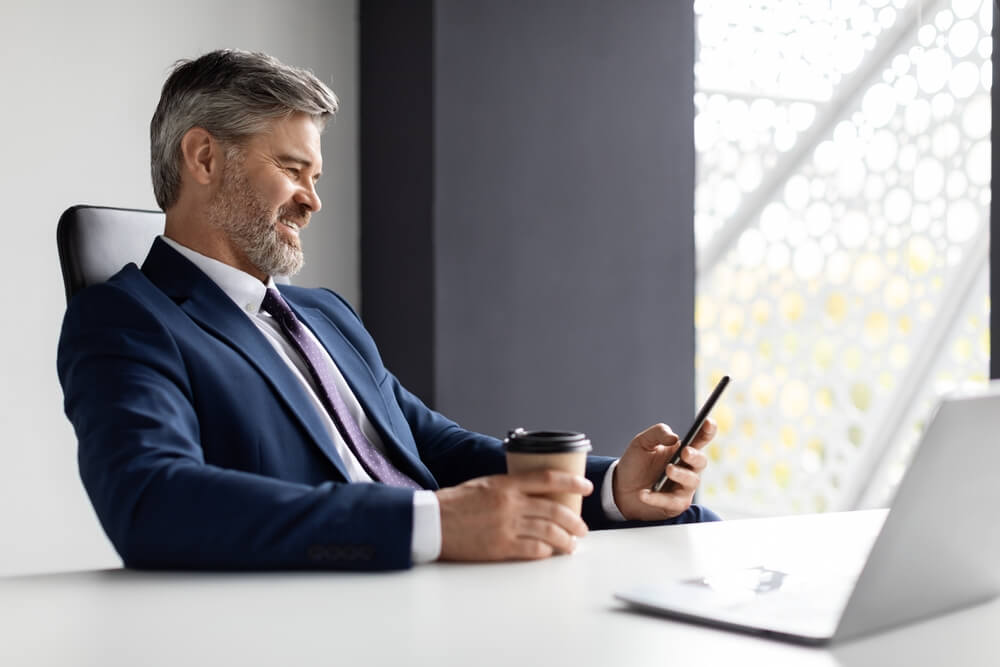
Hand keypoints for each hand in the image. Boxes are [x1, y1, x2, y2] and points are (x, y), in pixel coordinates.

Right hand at [435, 470, 592, 560]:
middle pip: (554, 509)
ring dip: (565, 540)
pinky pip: (533, 550)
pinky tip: (550, 553)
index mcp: (506, 484)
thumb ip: (510, 487)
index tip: (586, 486)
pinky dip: (546, 552)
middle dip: (573, 520)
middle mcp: (510, 503)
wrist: (432, 522)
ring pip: (548, 532)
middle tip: (582, 528)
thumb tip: (534, 493)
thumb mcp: (485, 484)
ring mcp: (506, 526)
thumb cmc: (455, 503)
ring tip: (572, 545)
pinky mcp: (500, 547)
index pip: (547, 478)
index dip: (571, 481)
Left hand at [611, 420, 715, 520]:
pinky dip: (657, 497)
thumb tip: (674, 437)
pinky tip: (644, 494)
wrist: (620, 488)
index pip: (699, 439)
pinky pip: (671, 501)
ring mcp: (683, 487)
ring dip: (680, 474)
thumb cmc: (635, 464)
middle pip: (700, 461)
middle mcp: (687, 468)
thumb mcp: (642, 443)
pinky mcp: (675, 505)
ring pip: (691, 481)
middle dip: (695, 456)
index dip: (707, 431)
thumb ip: (657, 434)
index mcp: (681, 450)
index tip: (708, 422)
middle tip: (685, 452)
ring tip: (667, 470)